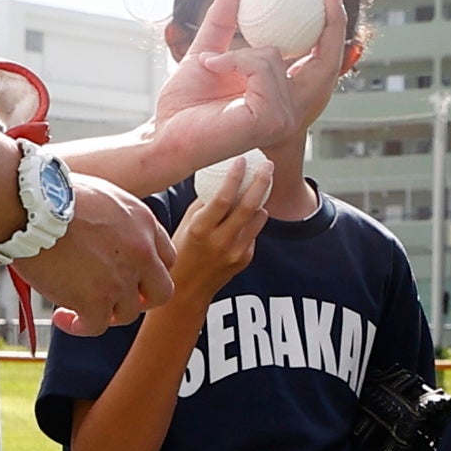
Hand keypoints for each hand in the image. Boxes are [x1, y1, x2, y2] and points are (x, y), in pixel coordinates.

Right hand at [24, 174, 174, 335]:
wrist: (32, 207)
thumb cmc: (55, 194)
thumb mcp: (103, 194)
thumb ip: (119, 219)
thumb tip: (109, 232)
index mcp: (144, 223)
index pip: (166, 259)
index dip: (148, 273)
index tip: (132, 278)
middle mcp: (140, 252)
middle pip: (160, 291)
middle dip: (141, 300)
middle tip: (119, 300)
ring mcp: (120, 279)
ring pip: (128, 313)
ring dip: (106, 313)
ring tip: (79, 307)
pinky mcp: (95, 299)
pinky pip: (96, 326)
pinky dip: (79, 326)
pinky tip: (63, 318)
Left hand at [139, 0, 343, 182]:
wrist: (165, 133)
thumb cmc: (185, 104)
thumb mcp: (207, 51)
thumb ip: (223, 22)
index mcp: (281, 96)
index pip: (319, 62)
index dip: (333, 29)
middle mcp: (291, 110)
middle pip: (325, 62)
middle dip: (333, 25)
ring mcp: (284, 117)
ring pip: (275, 57)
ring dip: (238, 53)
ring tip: (211, 64)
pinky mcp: (271, 118)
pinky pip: (261, 67)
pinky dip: (233, 61)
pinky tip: (211, 68)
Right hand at [169, 157, 273, 306]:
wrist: (188, 289)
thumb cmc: (182, 252)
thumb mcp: (186, 224)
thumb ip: (204, 204)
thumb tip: (221, 179)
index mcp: (200, 229)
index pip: (222, 199)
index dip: (235, 177)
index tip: (242, 160)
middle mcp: (220, 241)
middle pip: (249, 206)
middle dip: (262, 182)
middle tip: (268, 166)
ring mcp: (235, 252)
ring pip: (258, 218)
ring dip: (260, 201)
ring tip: (261, 185)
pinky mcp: (245, 259)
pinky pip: (254, 233)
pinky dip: (252, 221)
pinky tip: (245, 216)